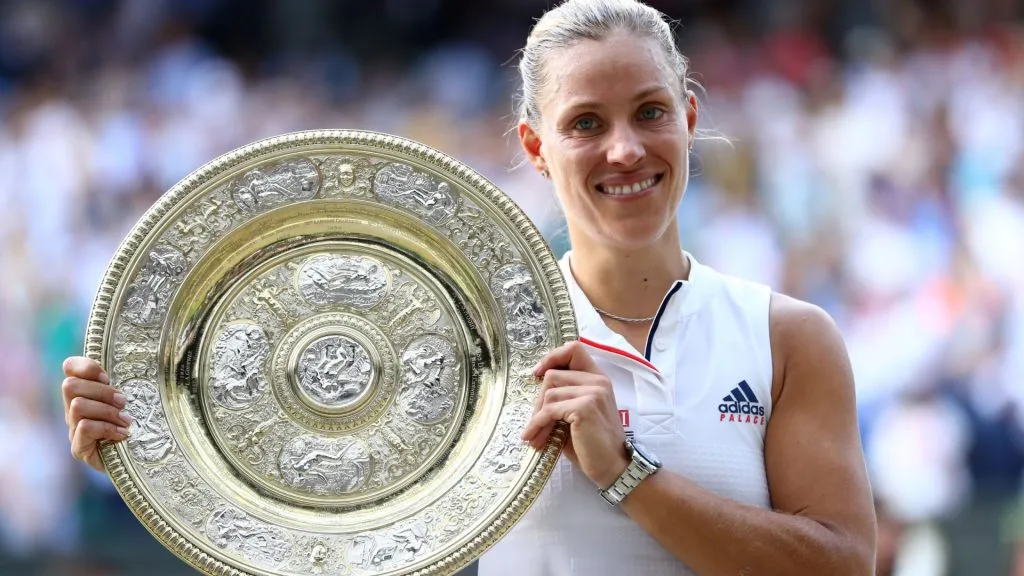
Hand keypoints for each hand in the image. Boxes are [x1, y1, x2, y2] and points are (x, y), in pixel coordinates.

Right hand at [62, 356, 131, 471]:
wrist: (141, 460)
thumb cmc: (141, 424)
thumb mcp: (135, 398)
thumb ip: (127, 382)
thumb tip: (141, 361)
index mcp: (85, 391)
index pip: (70, 367)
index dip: (86, 367)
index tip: (107, 377)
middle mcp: (73, 408)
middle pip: (70, 385)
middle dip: (101, 392)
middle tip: (123, 402)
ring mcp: (73, 429)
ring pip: (77, 405)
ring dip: (106, 411)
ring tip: (126, 420)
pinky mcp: (79, 448)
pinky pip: (84, 427)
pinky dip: (106, 428)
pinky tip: (122, 434)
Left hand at [521, 341, 628, 488]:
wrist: (613, 467)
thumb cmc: (593, 444)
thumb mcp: (576, 415)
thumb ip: (563, 399)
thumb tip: (536, 396)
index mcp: (598, 379)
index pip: (574, 349)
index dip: (552, 357)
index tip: (538, 374)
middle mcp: (598, 381)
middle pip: (553, 376)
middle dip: (538, 402)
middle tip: (534, 425)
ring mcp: (593, 392)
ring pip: (549, 393)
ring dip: (537, 417)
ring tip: (536, 437)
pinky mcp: (584, 407)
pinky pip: (549, 410)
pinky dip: (538, 425)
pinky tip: (535, 439)